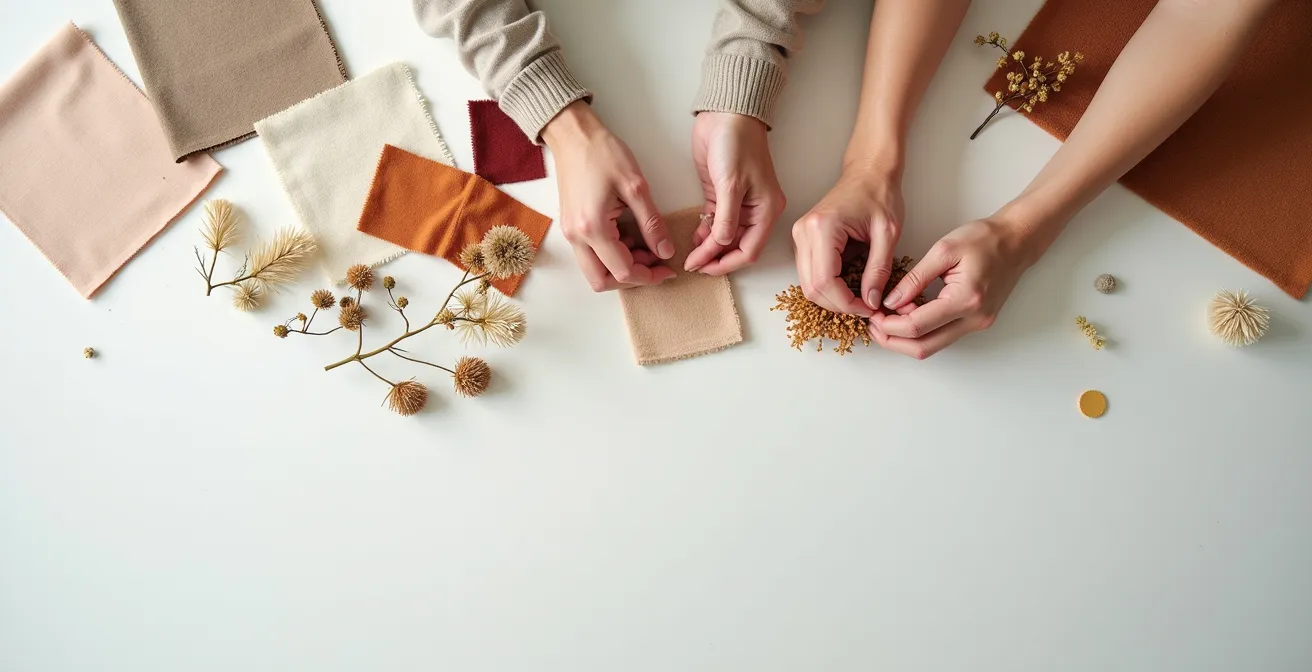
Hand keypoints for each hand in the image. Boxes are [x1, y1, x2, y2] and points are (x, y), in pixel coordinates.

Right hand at [542, 102, 675, 291]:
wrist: (573, 135)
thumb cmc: (602, 153)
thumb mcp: (636, 186)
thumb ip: (652, 223)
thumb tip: (665, 251)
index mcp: (593, 228)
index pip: (623, 271)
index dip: (649, 275)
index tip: (668, 268)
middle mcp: (576, 237)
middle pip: (603, 281)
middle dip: (631, 279)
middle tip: (655, 264)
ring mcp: (571, 233)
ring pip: (595, 271)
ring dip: (620, 267)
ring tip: (645, 248)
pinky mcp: (571, 226)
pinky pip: (591, 254)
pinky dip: (611, 254)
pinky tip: (630, 237)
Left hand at [685, 112, 784, 274]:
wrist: (726, 114)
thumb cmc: (737, 143)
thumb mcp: (731, 184)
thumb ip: (726, 218)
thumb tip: (721, 245)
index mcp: (766, 210)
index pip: (749, 250)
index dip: (726, 263)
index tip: (704, 268)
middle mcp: (755, 211)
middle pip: (736, 246)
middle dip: (716, 259)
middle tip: (692, 265)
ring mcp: (738, 204)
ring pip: (724, 237)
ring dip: (709, 248)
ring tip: (690, 256)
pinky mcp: (721, 195)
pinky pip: (715, 223)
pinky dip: (705, 234)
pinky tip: (694, 240)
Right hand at [790, 169, 904, 316]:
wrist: (868, 171)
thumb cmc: (879, 194)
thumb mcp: (888, 234)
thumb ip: (879, 270)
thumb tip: (872, 301)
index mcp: (823, 228)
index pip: (825, 282)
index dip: (846, 303)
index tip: (870, 308)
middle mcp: (804, 233)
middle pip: (812, 288)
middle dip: (839, 305)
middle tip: (866, 307)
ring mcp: (800, 236)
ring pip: (808, 285)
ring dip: (833, 298)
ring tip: (860, 298)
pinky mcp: (804, 239)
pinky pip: (811, 274)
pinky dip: (829, 286)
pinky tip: (849, 285)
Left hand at [870, 216, 1036, 358]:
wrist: (1017, 241)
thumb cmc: (984, 239)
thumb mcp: (943, 251)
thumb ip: (914, 279)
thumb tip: (889, 302)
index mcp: (965, 299)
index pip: (917, 326)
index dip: (889, 325)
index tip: (872, 314)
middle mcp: (974, 319)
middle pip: (924, 348)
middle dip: (893, 340)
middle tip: (874, 322)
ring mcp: (977, 324)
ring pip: (932, 346)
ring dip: (906, 337)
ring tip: (888, 315)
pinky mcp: (976, 322)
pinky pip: (942, 335)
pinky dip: (921, 330)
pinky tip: (908, 312)